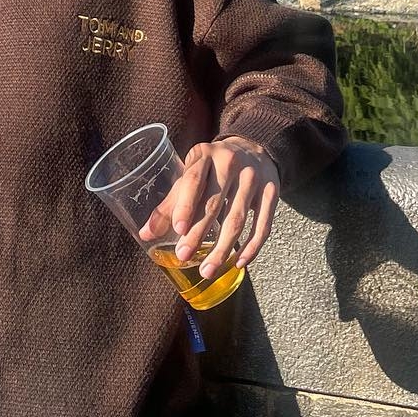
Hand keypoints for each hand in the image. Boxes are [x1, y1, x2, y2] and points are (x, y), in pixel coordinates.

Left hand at [136, 136, 280, 282]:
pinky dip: (251, 248)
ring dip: (222, 249)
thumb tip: (146, 234)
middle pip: (214, 204)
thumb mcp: (193, 173)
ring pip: (237, 220)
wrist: (255, 147)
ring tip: (207, 270)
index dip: (185, 206)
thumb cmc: (214, 166)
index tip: (177, 230)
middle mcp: (230, 163)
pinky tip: (238, 263)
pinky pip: (262, 225)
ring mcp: (253, 177)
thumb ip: (171, 202)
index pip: (193, 181)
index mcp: (204, 154)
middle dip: (198, 234)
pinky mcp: (271, 192)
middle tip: (184, 257)